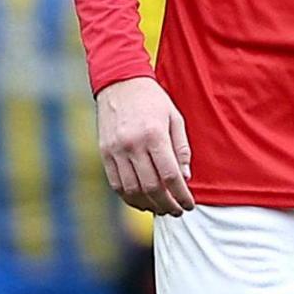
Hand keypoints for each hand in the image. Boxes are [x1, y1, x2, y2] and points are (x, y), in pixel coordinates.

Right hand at [95, 77, 194, 214]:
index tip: (189, 205)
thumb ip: (181, 148)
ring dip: (148, 205)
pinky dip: (130, 198)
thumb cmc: (152, 100)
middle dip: (167, 205)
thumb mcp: (174, 118)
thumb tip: (185, 177)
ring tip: (161, 209)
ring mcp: (116, 150)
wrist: (119, 82)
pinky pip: (116, 184)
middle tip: (176, 211)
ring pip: (132, 190)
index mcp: (154, 134)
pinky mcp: (104, 153)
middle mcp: (133, 144)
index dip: (181, 195)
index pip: (170, 176)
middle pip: (151, 188)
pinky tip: (142, 201)